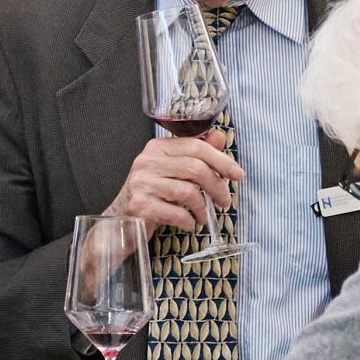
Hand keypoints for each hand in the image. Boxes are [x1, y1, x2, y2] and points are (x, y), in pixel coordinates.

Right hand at [108, 132, 244, 232]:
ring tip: (203, 216)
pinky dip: (188, 221)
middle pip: (195, 168)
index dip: (221, 160)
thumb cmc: (152, 195)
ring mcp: (142, 183)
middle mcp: (147, 161)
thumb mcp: (174, 171)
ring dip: (202, 208)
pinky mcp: (140, 205)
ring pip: (188, 192)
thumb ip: (196, 154)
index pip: (196, 147)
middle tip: (224, 201)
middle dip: (217, 187)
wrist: (121, 221)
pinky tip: (188, 223)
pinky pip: (176, 212)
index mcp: (157, 148)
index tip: (238, 175)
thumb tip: (219, 136)